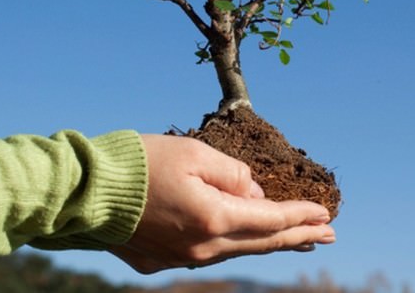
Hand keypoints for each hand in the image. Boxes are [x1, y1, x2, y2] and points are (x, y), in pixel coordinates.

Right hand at [108, 134, 334, 273]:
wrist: (85, 189)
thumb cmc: (140, 162)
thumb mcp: (194, 153)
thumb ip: (233, 174)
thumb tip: (256, 195)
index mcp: (213, 218)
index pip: (271, 220)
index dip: (302, 216)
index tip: (327, 214)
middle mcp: (202, 247)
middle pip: (261, 243)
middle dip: (298, 237)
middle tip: (329, 235)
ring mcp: (180, 258)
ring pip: (236, 251)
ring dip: (268, 243)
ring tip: (296, 239)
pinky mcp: (160, 260)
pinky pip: (207, 253)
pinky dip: (232, 244)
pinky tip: (241, 239)